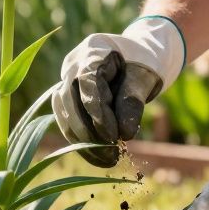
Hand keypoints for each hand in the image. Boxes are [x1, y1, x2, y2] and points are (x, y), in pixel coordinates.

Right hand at [52, 17, 183, 166]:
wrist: (137, 57)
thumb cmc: (143, 63)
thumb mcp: (144, 78)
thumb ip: (132, 102)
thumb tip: (124, 135)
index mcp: (93, 49)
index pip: (88, 83)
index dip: (99, 113)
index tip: (115, 138)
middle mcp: (72, 63)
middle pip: (69, 100)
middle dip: (89, 132)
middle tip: (112, 155)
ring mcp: (65, 80)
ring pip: (64, 114)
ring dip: (83, 141)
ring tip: (107, 159)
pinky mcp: (66, 97)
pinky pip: (67, 121)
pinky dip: (81, 141)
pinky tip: (99, 157)